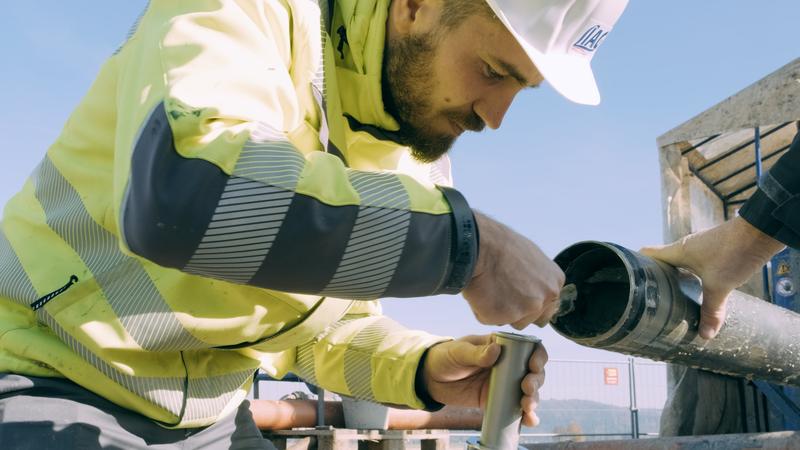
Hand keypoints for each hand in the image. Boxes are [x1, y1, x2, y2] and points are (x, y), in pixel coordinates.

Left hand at [421, 335, 546, 426]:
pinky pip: (515, 409)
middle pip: (534, 372)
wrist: (431, 378)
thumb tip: (495, 350)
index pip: (528, 348)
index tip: (534, 365)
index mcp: (502, 347)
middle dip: (536, 381)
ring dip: (534, 399)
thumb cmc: (446, 357)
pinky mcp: (497, 401)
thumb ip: (477, 353)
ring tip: (526, 405)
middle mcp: (508, 365)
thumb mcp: (459, 352)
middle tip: (527, 387)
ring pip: (529, 391)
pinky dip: (526, 416)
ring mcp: (504, 385)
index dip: (537, 356)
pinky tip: (529, 420)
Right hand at [463, 211, 564, 328]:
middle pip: (533, 318)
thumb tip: (534, 289)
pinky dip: (483, 310)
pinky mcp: (504, 317)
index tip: (517, 293)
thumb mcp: (533, 259)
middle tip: (502, 293)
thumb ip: (539, 280)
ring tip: (491, 290)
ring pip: (514, 322)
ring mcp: (526, 309)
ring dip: (502, 312)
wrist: (482, 246)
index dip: (530, 302)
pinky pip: (491, 320)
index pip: (548, 307)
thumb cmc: (503, 247)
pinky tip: (482, 292)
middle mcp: (545, 299)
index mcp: (555, 284)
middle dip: (518, 311)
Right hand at [640, 216, 783, 338]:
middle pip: (662, 261)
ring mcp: (701, 248)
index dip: (635, 265)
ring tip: (672, 297)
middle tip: (650, 297)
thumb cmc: (734, 251)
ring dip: (675, 277)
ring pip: (680, 263)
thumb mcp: (721, 286)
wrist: (762, 231)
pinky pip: (696, 264)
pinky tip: (699, 288)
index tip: (628, 280)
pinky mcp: (715, 250)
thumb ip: (712, 310)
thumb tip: (706, 335)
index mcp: (678, 251)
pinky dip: (692, 276)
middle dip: (655, 278)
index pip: (646, 253)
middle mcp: (686, 247)